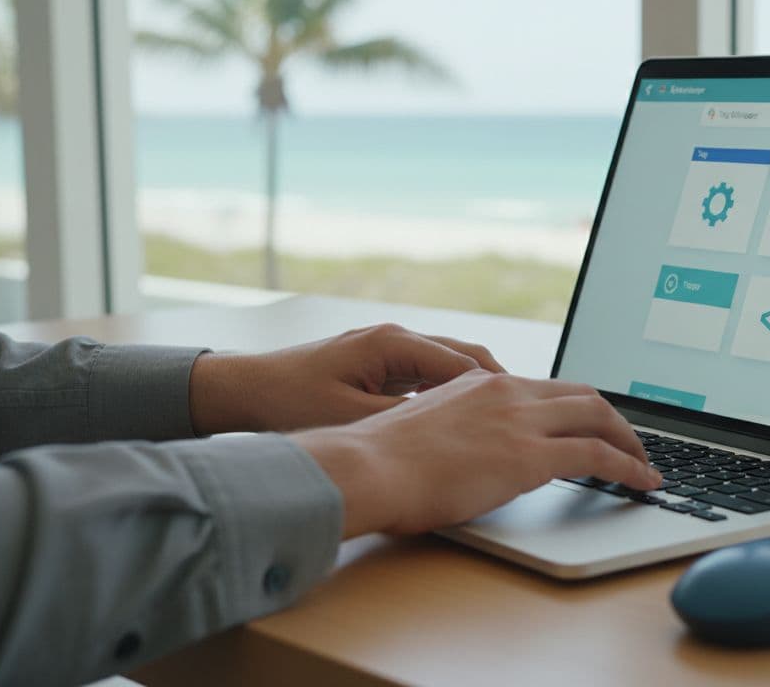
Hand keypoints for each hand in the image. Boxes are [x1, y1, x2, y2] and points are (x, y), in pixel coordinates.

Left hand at [188, 324, 503, 433]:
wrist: (242, 390)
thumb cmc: (288, 402)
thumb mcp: (351, 418)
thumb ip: (405, 420)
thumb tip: (452, 431)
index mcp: (393, 344)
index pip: (465, 365)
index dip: (498, 391)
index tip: (526, 413)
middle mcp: (395, 338)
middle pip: (466, 359)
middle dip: (499, 386)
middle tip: (527, 416)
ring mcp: (386, 349)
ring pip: (449, 365)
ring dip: (476, 390)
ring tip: (503, 421)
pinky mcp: (377, 363)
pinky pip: (428, 375)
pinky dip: (449, 393)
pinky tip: (459, 421)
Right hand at [291, 370, 661, 537]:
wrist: (366, 468)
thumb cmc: (379, 462)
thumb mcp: (425, 430)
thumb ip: (458, 431)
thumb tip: (471, 454)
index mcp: (480, 384)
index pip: (545, 387)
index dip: (577, 406)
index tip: (590, 423)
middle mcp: (507, 392)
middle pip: (582, 395)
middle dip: (613, 418)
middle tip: (630, 442)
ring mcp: (521, 420)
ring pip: (599, 417)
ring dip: (629, 441)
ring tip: (644, 463)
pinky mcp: (531, 455)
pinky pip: (598, 455)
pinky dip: (628, 466)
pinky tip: (642, 481)